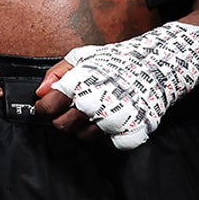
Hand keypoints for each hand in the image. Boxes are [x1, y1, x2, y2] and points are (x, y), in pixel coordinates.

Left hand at [35, 21, 198, 149]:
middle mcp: (94, 104)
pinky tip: (110, 119)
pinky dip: (106, 134)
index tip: (46, 106)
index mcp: (80, 84)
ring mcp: (112, 121)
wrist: (158, 66)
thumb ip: (57, 73)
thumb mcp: (83, 57)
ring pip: (83, 136)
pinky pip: (107, 143)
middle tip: (71, 108)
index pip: (48, 107)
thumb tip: (40, 92)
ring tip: (95, 111)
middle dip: (61, 118)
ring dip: (83, 126)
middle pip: (62, 125)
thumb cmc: (119, 61)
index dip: (43, 107)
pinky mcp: (129, 132)